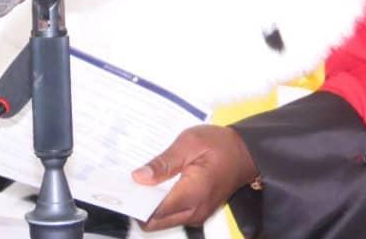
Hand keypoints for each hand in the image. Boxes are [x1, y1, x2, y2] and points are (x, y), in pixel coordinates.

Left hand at [132, 125, 257, 231]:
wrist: (246, 153)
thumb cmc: (219, 145)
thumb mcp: (189, 143)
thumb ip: (163, 162)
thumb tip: (138, 177)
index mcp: (192, 194)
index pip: (155, 212)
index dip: (134, 204)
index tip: (119, 190)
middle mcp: (194, 212)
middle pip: (156, 222)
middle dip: (138, 206)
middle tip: (125, 184)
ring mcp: (197, 215)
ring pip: (163, 220)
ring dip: (148, 206)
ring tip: (137, 183)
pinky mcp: (197, 212)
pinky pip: (173, 215)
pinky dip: (160, 204)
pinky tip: (152, 186)